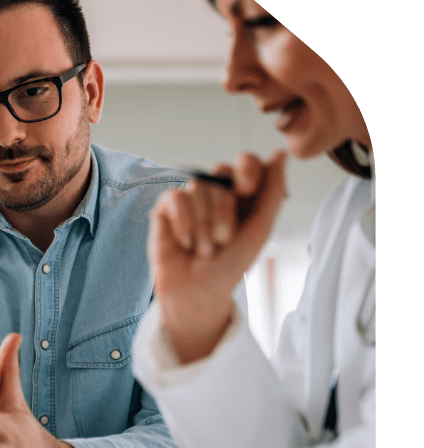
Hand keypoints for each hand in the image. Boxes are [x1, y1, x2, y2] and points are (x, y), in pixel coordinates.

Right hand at [149, 150, 286, 363]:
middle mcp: (216, 192)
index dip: (247, 170)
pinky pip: (176, 196)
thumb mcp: (260, 230)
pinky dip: (185, 222)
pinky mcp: (166, 207)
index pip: (246, 162)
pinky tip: (186, 242)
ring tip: (204, 249)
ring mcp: (190, 197)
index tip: (246, 189)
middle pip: (221, 173)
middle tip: (224, 240)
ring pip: (198, 186)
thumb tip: (281, 154)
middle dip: (224, 211)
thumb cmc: (231, 265)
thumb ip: (273, 192)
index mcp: (242, 194)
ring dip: (204, 225)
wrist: (199, 293)